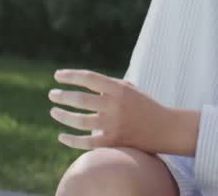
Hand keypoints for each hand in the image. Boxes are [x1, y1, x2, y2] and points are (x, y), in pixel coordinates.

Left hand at [49, 69, 174, 152]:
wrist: (165, 128)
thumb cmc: (144, 106)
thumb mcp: (130, 89)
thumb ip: (108, 85)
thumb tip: (82, 81)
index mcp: (119, 89)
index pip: (89, 78)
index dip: (71, 76)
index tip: (57, 75)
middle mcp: (116, 106)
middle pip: (80, 100)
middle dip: (62, 96)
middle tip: (52, 94)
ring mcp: (114, 125)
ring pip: (80, 121)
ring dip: (63, 116)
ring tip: (54, 111)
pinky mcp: (114, 142)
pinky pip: (86, 143)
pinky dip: (71, 140)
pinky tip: (61, 136)